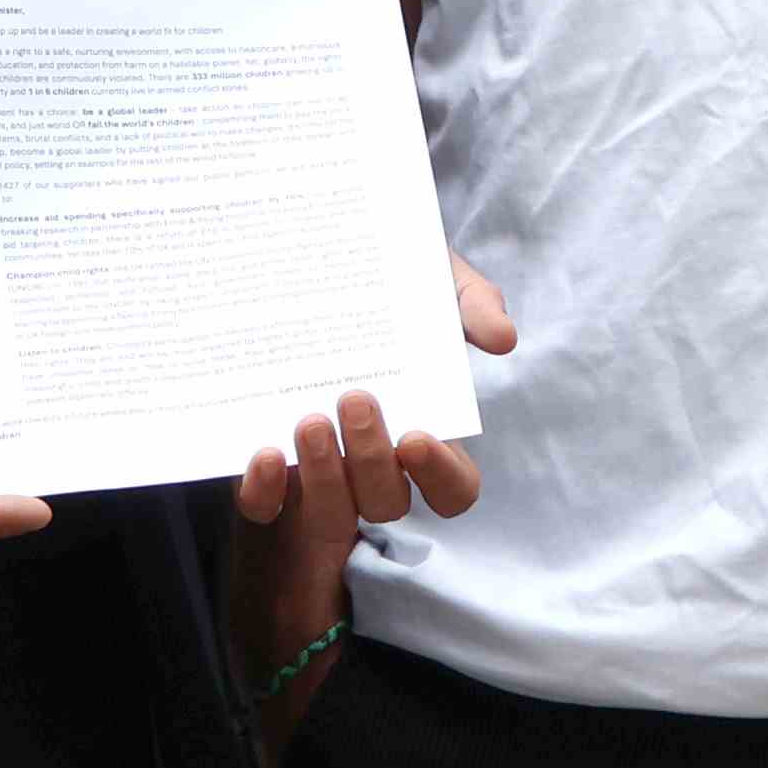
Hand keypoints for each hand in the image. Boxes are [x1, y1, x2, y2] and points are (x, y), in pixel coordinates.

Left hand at [226, 256, 517, 658]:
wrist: (311, 254)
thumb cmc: (387, 278)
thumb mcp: (433, 278)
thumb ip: (471, 303)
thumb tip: (503, 338)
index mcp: (424, 432)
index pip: (453, 489)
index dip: (440, 476)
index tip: (416, 437)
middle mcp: (372, 462)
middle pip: (387, 501)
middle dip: (372, 460)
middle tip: (355, 399)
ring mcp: (318, 470)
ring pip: (331, 513)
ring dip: (324, 477)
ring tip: (310, 420)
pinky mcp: (266, 467)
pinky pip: (264, 507)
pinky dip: (265, 492)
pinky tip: (264, 453)